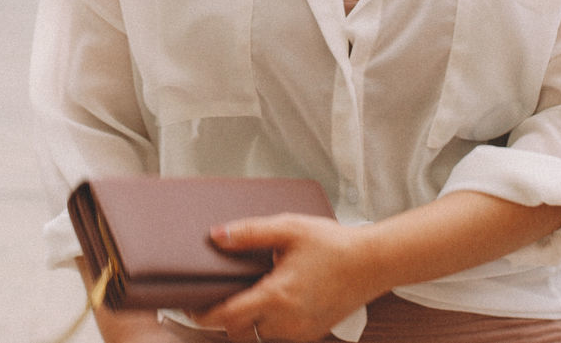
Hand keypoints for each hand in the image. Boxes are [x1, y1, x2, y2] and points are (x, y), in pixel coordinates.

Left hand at [191, 214, 385, 341]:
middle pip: (238, 330)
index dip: (201, 314)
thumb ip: (249, 233)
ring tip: (251, 291)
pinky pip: (278, 334)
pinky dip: (269, 322)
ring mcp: (299, 332)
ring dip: (249, 319)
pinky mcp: (311, 334)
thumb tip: (216, 236)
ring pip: (258, 334)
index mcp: (276, 297)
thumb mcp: (288, 228)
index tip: (187, 306)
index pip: (225, 316)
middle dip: (225, 316)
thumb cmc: (333, 244)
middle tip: (218, 293)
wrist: (373, 263)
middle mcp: (286, 322)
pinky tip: (275, 298)